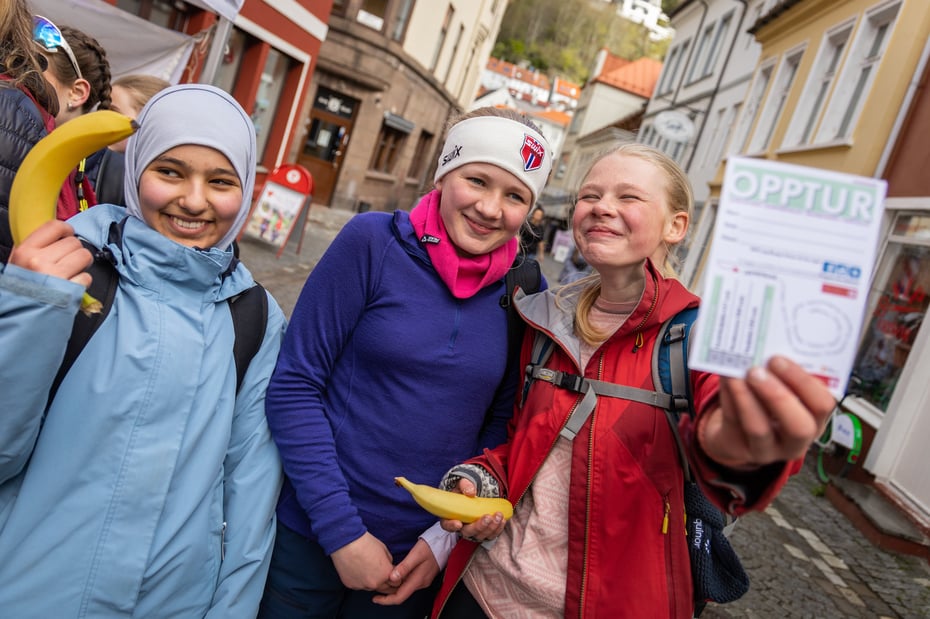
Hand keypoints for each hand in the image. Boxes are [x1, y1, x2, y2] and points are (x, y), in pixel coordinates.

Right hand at [9, 220, 91, 287]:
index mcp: (25, 251)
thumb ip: (34, 248)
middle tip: (69, 261)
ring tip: (72, 272)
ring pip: (84, 256)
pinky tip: (72, 286)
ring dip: (82, 264)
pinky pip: (87, 277)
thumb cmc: (20, 290)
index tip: (67, 236)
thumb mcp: (17, 264)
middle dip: (75, 251)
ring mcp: (55, 277)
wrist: (19, 317)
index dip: (66, 230)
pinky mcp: (69, 291)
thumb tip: (55, 235)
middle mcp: (39, 261)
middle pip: (74, 242)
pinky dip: (83, 281)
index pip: (54, 226)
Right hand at [330, 532, 395, 592]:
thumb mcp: (384, 550)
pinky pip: (359, 585)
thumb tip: (388, 568)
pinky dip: (360, 580)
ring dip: (372, 582)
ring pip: (371, 588)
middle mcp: (374, 583)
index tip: (391, 572)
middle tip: (381, 572)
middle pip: (385, 589)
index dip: (396, 577)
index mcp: (386, 574)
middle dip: (386, 583)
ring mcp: (362, 586)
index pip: (397, 583)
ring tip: (367, 569)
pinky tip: (357, 569)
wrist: (346, 543)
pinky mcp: (351, 585)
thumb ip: (389, 563)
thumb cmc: (366, 543)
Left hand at [371, 539, 438, 605]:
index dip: (386, 600)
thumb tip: (392, 578)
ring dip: (393, 588)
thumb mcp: (416, 554)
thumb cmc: (431, 546)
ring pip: (405, 589)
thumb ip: (404, 567)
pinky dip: (400, 583)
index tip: (375, 599)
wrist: (445, 542)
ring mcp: (422, 580)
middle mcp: (420, 583)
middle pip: (402, 594)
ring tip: (382, 582)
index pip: (400, 597)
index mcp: (418, 580)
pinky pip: (409, 583)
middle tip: (375, 589)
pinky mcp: (423, 576)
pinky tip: (394, 577)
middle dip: (388, 595)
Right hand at [438, 478, 506, 542]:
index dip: (451, 526)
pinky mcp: (484, 531)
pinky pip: (491, 535)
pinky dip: (497, 529)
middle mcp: (461, 527)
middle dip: (479, 526)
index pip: (447, 525)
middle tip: (487, 517)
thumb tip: (471, 492)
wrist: (474, 493)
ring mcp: (473, 531)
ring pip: (480, 535)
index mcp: (450, 516)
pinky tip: (502, 520)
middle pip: (467, 532)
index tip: (459, 523)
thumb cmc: (464, 489)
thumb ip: (465, 485)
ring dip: (491, 528)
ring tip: (498, 516)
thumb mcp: (462, 483)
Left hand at [699, 355, 834, 468]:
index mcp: (814, 417)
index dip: (804, 382)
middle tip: (758, 370)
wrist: (735, 430)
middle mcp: (796, 439)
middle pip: (799, 427)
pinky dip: (729, 397)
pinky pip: (733, 423)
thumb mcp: (781, 386)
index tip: (780, 358)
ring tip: (736, 374)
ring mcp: (767, 448)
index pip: (822, 404)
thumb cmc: (765, 399)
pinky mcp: (738, 447)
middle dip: (778, 396)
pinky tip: (725, 378)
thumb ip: (781, 369)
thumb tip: (769, 336)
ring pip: (760, 429)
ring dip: (747, 398)